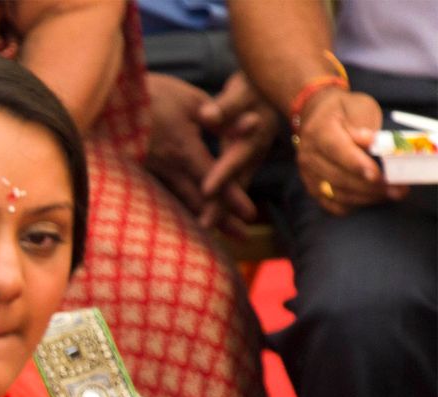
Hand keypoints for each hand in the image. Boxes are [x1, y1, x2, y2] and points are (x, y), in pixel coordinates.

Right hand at [144, 73, 256, 237]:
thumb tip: (251, 125)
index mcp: (184, 150)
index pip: (214, 180)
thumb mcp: (190, 100)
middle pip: (199, 200)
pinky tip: (187, 218)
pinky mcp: (142, 173)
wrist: (106, 103)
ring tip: (217, 233)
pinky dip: (180, 209)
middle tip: (243, 237)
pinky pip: (165, 195)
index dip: (233, 199)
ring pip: (181, 202)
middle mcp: (168, 168)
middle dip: (221, 220)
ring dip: (201, 218)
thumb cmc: (151, 96)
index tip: (250, 215)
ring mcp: (153, 173)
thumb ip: (220, 118)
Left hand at [196, 72, 277, 232]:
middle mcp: (255, 151)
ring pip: (236, 189)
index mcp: (255, 134)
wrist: (273, 85)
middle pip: (237, 181)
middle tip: (205, 225)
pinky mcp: (245, 163)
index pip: (235, 157)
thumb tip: (207, 115)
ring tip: (206, 230)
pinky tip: (209, 219)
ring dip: (222, 210)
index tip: (206, 190)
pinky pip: (234, 187)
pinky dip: (223, 202)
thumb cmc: (254, 84)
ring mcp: (252, 160)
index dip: (222, 173)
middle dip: (222, 204)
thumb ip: (225, 105)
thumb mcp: (242, 89)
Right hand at [295, 87, 400, 214]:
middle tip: (396, 189)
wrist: (317, 115)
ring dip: (364, 197)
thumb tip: (372, 144)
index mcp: (318, 131)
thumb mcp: (357, 108)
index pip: (336, 150)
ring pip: (335, 193)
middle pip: (337, 176)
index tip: (377, 175)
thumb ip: (364, 127)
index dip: (356, 164)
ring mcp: (307, 174)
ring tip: (390, 194)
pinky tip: (370, 199)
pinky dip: (351, 205)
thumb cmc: (343, 110)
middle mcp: (308, 155)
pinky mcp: (312, 186)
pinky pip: (330, 204)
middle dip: (369, 186)